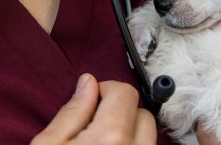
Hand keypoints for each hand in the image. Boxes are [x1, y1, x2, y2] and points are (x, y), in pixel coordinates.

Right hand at [31, 74, 156, 144]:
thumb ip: (72, 111)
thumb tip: (87, 82)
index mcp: (110, 138)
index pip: (126, 93)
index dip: (106, 91)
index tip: (92, 100)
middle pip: (142, 113)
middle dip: (121, 112)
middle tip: (95, 124)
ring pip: (149, 135)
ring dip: (130, 131)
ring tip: (104, 141)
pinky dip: (133, 144)